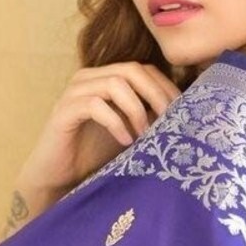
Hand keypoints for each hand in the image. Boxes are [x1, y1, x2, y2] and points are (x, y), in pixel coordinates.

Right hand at [15, 61, 182, 203]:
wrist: (60, 176)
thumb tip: (185, 113)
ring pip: (115, 83)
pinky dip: (115, 122)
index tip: (181, 112)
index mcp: (106, 78)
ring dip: (136, 110)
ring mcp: (75, 92)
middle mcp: (90, 78)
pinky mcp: (64, 110)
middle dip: (156, 95)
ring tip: (144, 135)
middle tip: (169, 121)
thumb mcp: (131, 131)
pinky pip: (95, 105)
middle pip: (132, 69)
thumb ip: (150, 117)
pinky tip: (125, 141)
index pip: (143, 69)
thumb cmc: (96, 154)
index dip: (165, 87)